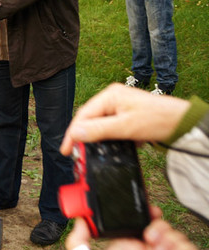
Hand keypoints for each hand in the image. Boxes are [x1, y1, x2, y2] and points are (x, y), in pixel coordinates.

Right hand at [60, 84, 189, 155]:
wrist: (183, 123)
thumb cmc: (159, 120)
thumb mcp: (126, 127)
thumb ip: (99, 130)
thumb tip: (76, 133)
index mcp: (110, 96)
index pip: (83, 115)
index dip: (73, 134)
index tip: (66, 149)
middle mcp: (112, 98)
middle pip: (89, 119)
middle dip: (83, 137)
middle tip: (77, 154)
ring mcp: (120, 106)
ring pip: (99, 124)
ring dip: (96, 138)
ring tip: (91, 152)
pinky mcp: (126, 115)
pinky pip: (110, 127)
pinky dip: (108, 138)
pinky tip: (110, 146)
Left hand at [65, 210, 199, 249]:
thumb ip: (78, 242)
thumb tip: (80, 219)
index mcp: (126, 247)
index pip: (138, 223)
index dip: (142, 213)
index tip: (144, 210)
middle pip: (160, 225)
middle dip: (158, 223)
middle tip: (151, 232)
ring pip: (175, 236)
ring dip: (170, 239)